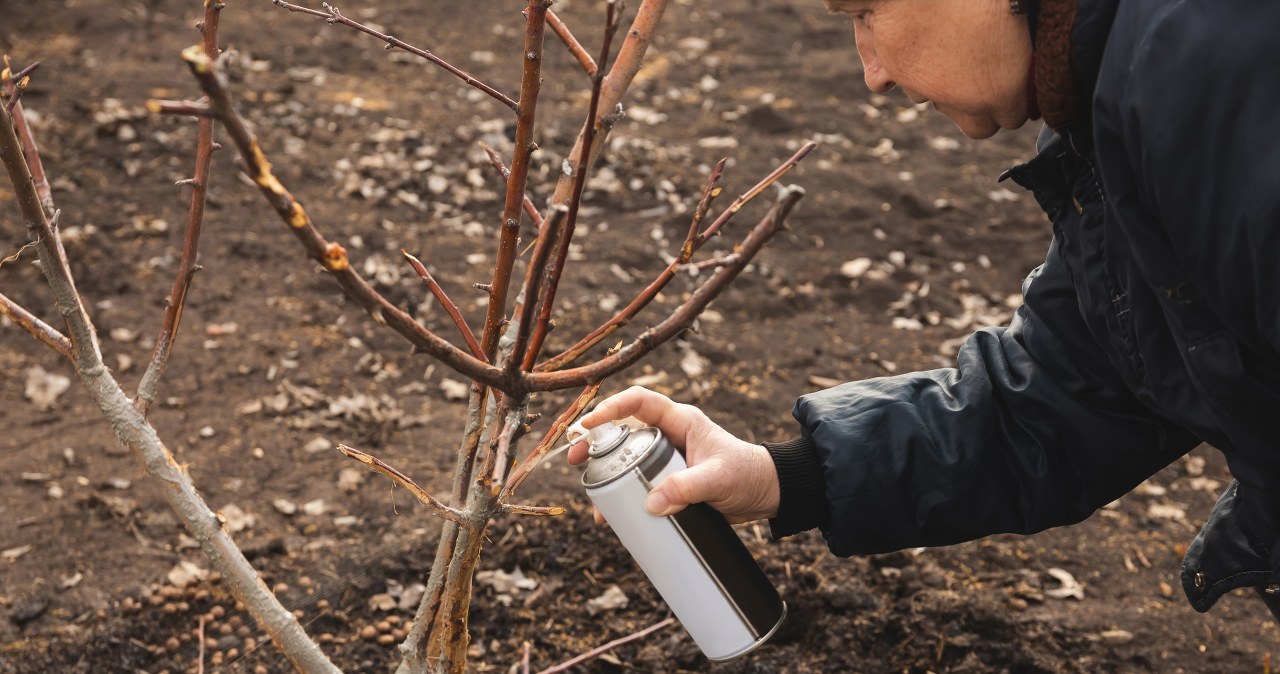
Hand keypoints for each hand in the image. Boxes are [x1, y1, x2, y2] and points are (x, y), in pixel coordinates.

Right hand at [568, 386, 779, 523]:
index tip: (589, 424)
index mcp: (681, 420)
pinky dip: (622, 495)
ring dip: (605, 470)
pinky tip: (612, 512)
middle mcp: (669, 435)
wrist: (766, 494)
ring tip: (589, 490)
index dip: (612, 407)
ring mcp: (667, 458)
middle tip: (575, 458)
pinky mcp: (668, 480)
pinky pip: (638, 483)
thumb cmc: (748, 474)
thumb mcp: (718, 478)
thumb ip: (687, 488)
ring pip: (626, 458)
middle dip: (596, 441)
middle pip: (623, 429)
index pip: (640, 402)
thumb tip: (652, 504)